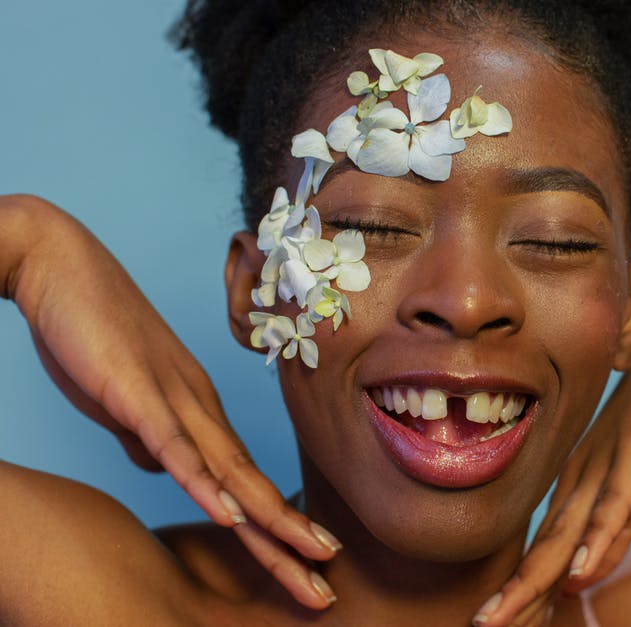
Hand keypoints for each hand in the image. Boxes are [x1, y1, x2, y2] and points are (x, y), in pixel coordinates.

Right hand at [2, 195, 341, 608]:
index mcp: (198, 414)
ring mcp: (173, 401)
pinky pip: (175, 446)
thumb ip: (148, 436)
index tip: (311, 565)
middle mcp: (200, 410)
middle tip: (326, 592)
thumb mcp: (124, 399)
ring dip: (269, 523)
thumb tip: (164, 470)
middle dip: (291, 543)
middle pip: (254, 489)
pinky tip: (231, 516)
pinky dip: (203, 483)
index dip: (279, 528)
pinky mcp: (137, 394)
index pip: (246, 483)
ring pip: (231, 474)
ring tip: (309, 563)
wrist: (62, 265)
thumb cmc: (91, 332)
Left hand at [476, 297, 630, 624]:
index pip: (544, 551)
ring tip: (502, 616)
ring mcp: (605, 472)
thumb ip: (613, 529)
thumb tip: (580, 576)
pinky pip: (612, 506)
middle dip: (512, 596)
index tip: (496, 621)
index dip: (520, 590)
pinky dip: (593, 543)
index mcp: (578, 488)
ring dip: (532, 581)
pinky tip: (576, 573)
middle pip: (541, 551)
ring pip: (563, 537)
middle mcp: (581, 483)